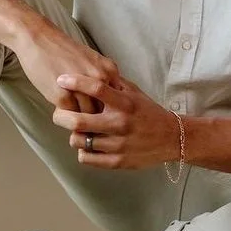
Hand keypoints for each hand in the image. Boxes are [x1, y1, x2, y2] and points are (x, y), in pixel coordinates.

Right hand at [11, 21, 121, 114]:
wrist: (38, 39)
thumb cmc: (62, 50)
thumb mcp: (91, 60)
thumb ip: (100, 78)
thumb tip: (104, 99)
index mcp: (109, 70)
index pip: (115, 100)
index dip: (107, 110)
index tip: (101, 116)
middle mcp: (100, 80)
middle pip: (103, 110)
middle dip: (96, 119)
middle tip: (88, 125)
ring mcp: (83, 89)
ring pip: (87, 116)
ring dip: (81, 121)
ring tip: (74, 122)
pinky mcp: (63, 97)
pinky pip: (70, 115)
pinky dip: (66, 117)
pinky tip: (61, 113)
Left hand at [52, 73, 179, 169]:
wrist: (171, 138)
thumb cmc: (149, 113)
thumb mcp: (135, 93)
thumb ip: (114, 83)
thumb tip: (92, 68)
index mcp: (125, 103)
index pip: (96, 88)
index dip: (75, 82)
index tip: (62, 79)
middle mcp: (120, 124)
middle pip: (79, 121)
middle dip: (62, 116)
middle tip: (58, 113)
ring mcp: (118, 145)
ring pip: (80, 141)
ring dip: (73, 135)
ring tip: (76, 130)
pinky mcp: (117, 162)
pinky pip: (87, 158)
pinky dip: (82, 150)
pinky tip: (86, 145)